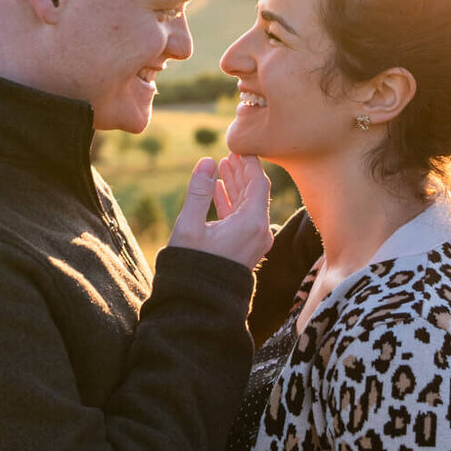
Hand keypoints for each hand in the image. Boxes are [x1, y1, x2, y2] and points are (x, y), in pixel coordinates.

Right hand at [169, 153, 271, 270]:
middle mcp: (260, 232)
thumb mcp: (190, 225)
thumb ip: (199, 191)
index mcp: (252, 223)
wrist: (199, 302)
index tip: (239, 147)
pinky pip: (243, 219)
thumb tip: (206, 161)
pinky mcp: (247, 249)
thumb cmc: (192, 265)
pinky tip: (218, 190)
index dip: (249, 163)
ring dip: (235, 186)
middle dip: (241, 172)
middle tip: (230, 153)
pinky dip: (232, 203)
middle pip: (255, 192)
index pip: (258, 183)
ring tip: (222, 166)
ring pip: (248, 205)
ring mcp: (255, 242)